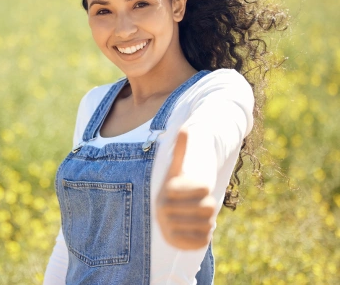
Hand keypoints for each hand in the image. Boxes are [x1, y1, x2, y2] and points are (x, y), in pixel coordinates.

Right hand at [156, 128, 216, 249]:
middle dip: (208, 207)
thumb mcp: (177, 170)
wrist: (166, 215)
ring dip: (207, 222)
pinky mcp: (174, 243)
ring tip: (197, 219)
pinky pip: (202, 241)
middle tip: (199, 206)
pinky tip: (195, 231)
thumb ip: (182, 150)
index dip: (204, 189)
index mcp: (167, 189)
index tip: (196, 189)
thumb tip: (185, 128)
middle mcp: (162, 209)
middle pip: (208, 208)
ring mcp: (167, 227)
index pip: (203, 187)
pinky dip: (204, 236)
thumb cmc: (177, 190)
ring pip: (207, 225)